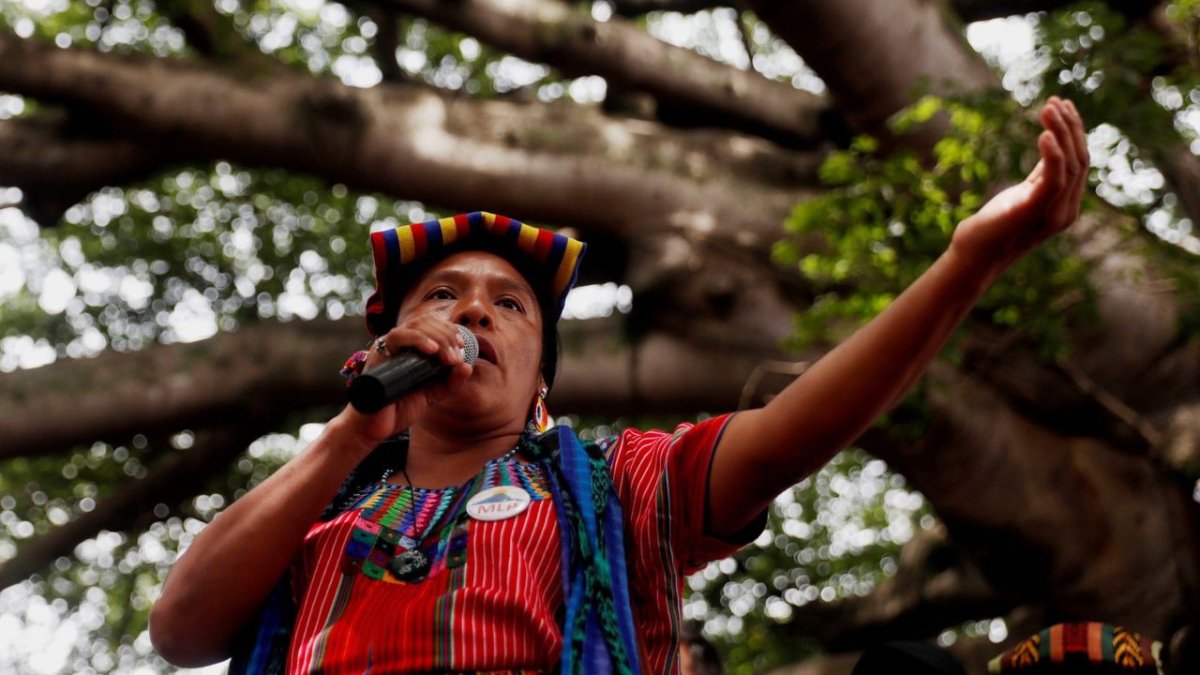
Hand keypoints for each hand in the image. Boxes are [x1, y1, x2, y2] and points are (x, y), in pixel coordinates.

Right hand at [340, 316, 473, 443]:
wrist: (373, 426)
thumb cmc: (399, 407)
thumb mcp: (432, 394)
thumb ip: (449, 382)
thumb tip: (468, 366)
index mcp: (411, 346)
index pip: (431, 323)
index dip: (449, 330)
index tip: (462, 346)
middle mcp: (398, 342)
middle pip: (426, 321)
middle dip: (447, 335)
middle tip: (456, 357)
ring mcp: (387, 346)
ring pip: (415, 326)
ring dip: (438, 338)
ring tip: (449, 358)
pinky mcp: (378, 354)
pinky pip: (398, 337)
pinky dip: (418, 340)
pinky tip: (433, 350)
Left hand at [950, 97, 1088, 277]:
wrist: (972, 258)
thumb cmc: (993, 227)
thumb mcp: (1022, 194)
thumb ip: (1042, 175)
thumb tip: (1051, 146)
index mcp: (1065, 205)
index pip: (1080, 163)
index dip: (1075, 133)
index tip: (1062, 106)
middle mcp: (1066, 210)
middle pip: (1080, 160)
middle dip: (1070, 127)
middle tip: (1054, 101)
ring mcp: (1053, 214)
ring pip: (1070, 165)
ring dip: (1061, 132)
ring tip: (1048, 107)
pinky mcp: (1033, 212)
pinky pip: (1053, 179)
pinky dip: (1052, 154)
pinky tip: (1043, 134)